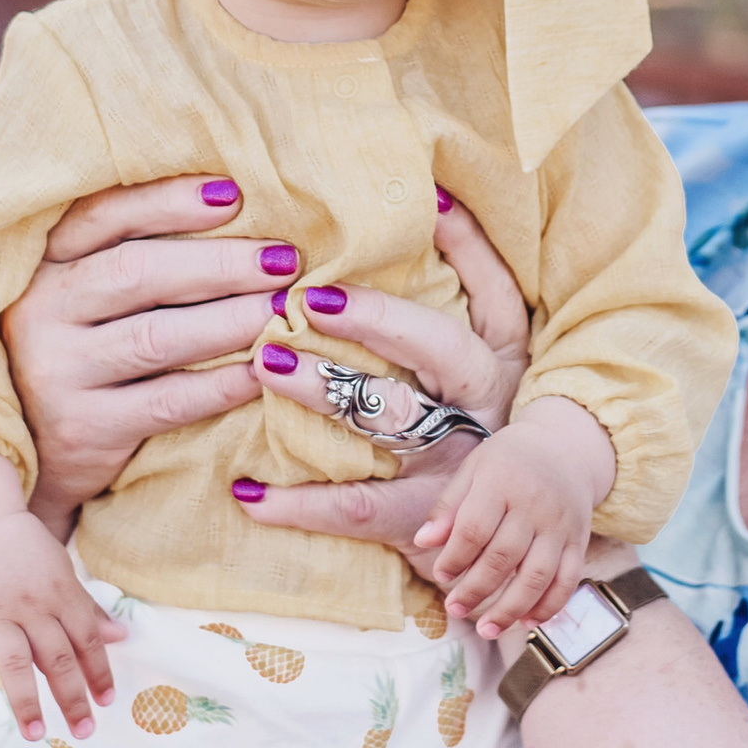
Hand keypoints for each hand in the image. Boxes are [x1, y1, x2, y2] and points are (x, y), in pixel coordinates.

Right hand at [0, 178, 290, 524]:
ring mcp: (57, 372)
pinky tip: (262, 371)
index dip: (168, 201)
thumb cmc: (74, 356)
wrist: (23, 455)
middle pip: (137, 272)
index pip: (104, 217)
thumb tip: (232, 210)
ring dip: (230, 320)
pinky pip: (167, 402)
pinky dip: (221, 385)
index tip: (234, 194)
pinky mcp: (83, 430)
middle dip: (220, 263)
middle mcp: (40, 312)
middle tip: (283, 260)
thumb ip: (127, 258)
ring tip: (283, 308)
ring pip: (156, 337)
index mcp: (39, 265)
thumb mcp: (78, 300)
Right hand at [0, 509, 125, 739]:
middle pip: (56, 657)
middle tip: (84, 731)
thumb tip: (121, 637)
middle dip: (71, 697)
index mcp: (60, 592)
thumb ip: (86, 608)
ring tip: (37, 735)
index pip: (86, 638)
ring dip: (26, 702)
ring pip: (14, 663)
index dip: (99, 671)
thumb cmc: (24, 552)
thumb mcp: (61, 571)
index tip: (107, 702)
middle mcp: (31, 605)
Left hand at [244, 193, 537, 562]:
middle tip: (310, 296)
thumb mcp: (471, 371)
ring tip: (266, 361)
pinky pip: (355, 506)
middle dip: (379, 319)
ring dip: (325, 389)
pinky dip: (298, 502)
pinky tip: (247, 490)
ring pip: (391, 418)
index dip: (470, 247)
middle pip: (442, 350)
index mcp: (501, 362)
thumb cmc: (467, 429)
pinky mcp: (420, 519)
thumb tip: (401, 217)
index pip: (498, 294)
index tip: (430, 203)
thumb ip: (442, 308)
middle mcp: (484, 407)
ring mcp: (455, 464)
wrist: (497, 544)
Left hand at [415, 398, 612, 633]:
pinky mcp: (580, 540)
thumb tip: (424, 541)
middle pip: (503, 558)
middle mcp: (535, 504)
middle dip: (476, 590)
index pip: (475, 529)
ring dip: (510, 609)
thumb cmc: (508, 461)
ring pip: (536, 576)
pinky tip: (526, 622)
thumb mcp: (474, 469)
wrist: (565, 448)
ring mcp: (560, 525)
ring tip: (486, 629)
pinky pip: (567, 580)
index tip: (441, 575)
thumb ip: (449, 506)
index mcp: (502, 481)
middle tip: (456, 609)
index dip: (455, 557)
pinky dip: (549, 606)